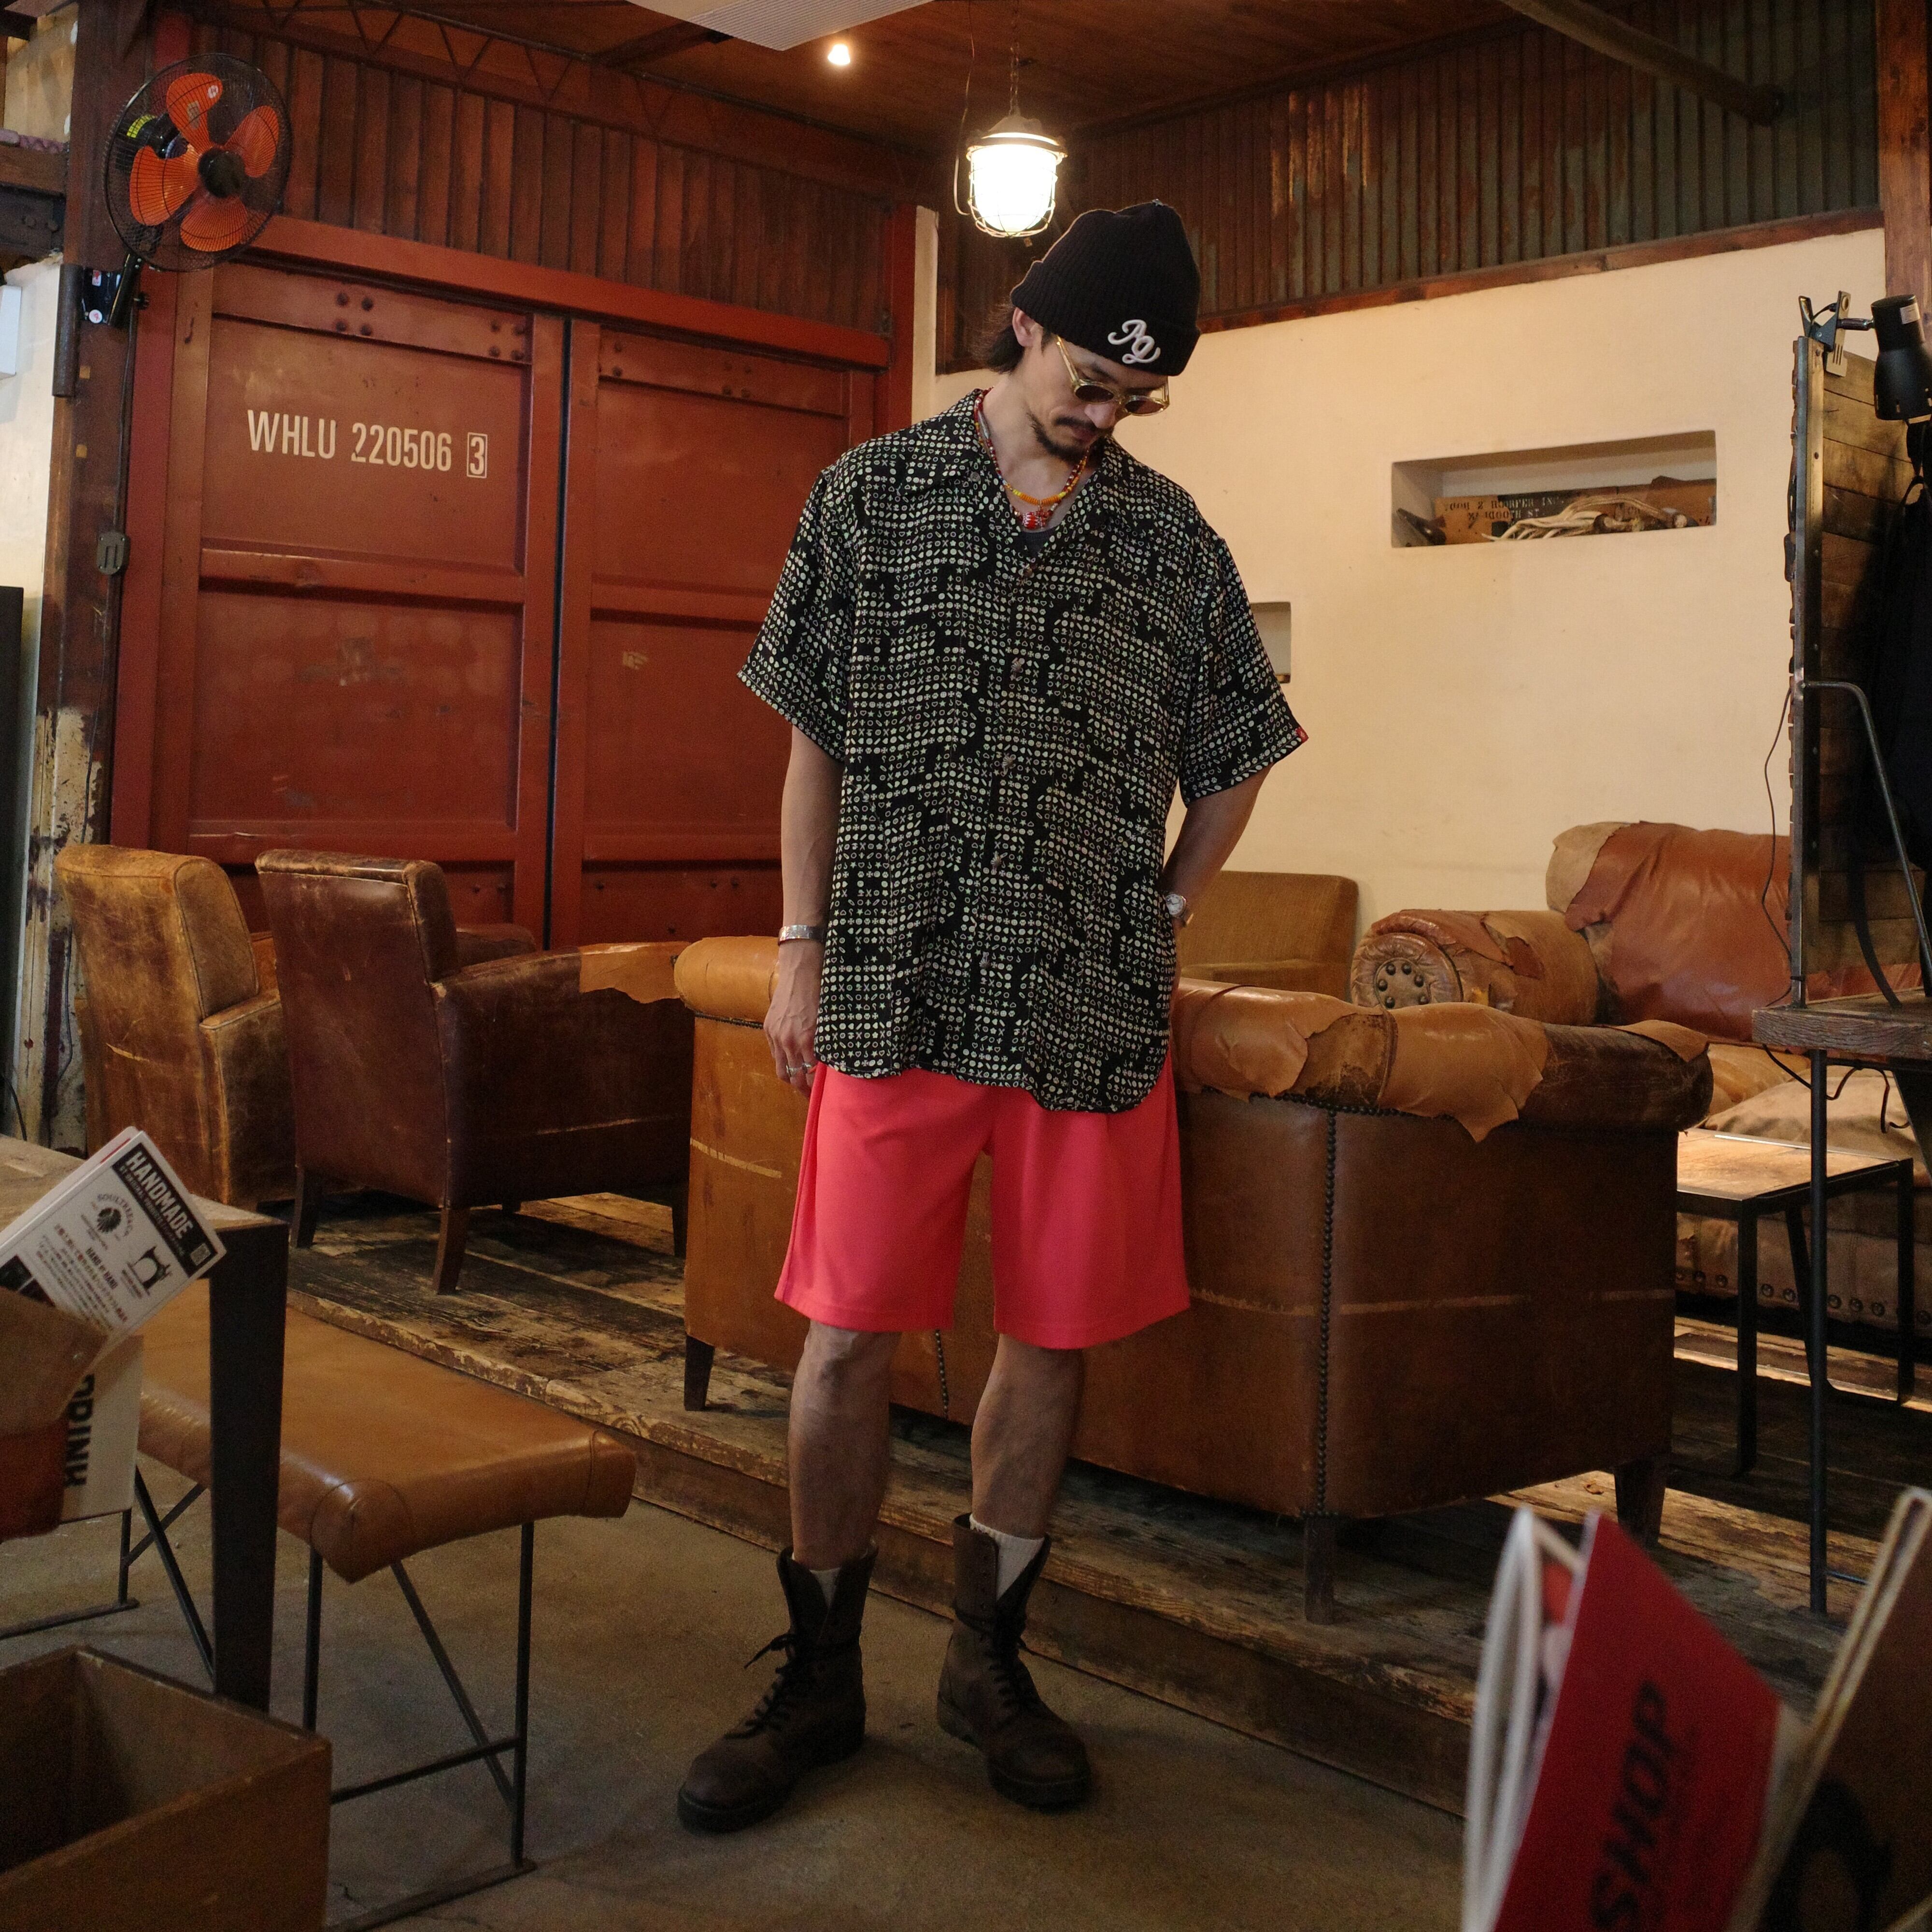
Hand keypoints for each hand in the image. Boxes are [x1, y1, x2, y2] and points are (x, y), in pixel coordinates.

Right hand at [766, 941, 823, 1094]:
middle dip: (802, 1090)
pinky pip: (774, 1054)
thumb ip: (827, 1044)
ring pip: (781, 1069)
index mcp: (808, 1039)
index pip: (811, 1074)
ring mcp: (776, 1035)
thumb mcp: (829, 1021)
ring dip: (791, 1078)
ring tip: (800, 1083)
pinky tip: (792, 1061)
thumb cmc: (820, 994)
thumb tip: (830, 1064)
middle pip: (793, 1078)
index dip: (816, 1088)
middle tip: (812, 1096)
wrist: (799, 972)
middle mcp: (789, 1041)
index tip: (823, 1094)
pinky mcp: (769, 1029)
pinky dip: (783, 1061)